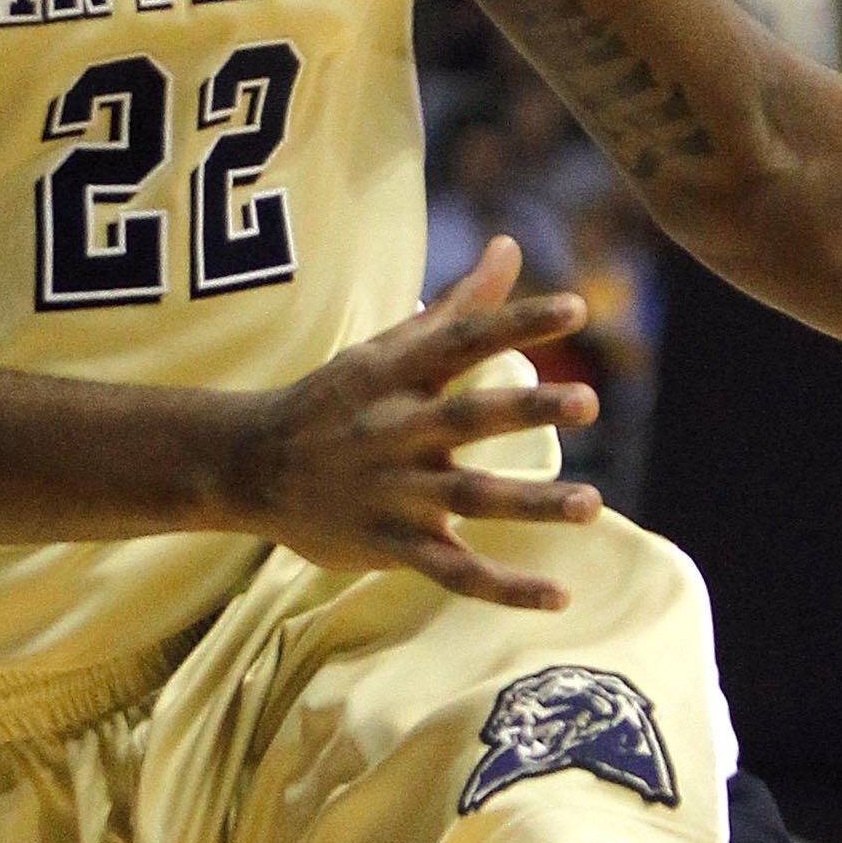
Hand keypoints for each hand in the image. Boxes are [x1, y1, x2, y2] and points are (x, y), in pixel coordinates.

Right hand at [234, 236, 602, 609]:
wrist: (250, 466)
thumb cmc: (333, 400)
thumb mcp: (387, 349)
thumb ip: (458, 305)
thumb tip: (511, 245)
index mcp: (397, 376)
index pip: (464, 341)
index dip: (518, 323)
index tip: (577, 308)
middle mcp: (398, 430)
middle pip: (469, 418)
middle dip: (528, 410)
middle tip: (589, 402)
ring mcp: (395, 492)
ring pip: (472, 497)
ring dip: (532, 503)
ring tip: (591, 505)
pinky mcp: (391, 545)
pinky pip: (455, 571)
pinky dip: (505, 589)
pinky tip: (559, 597)